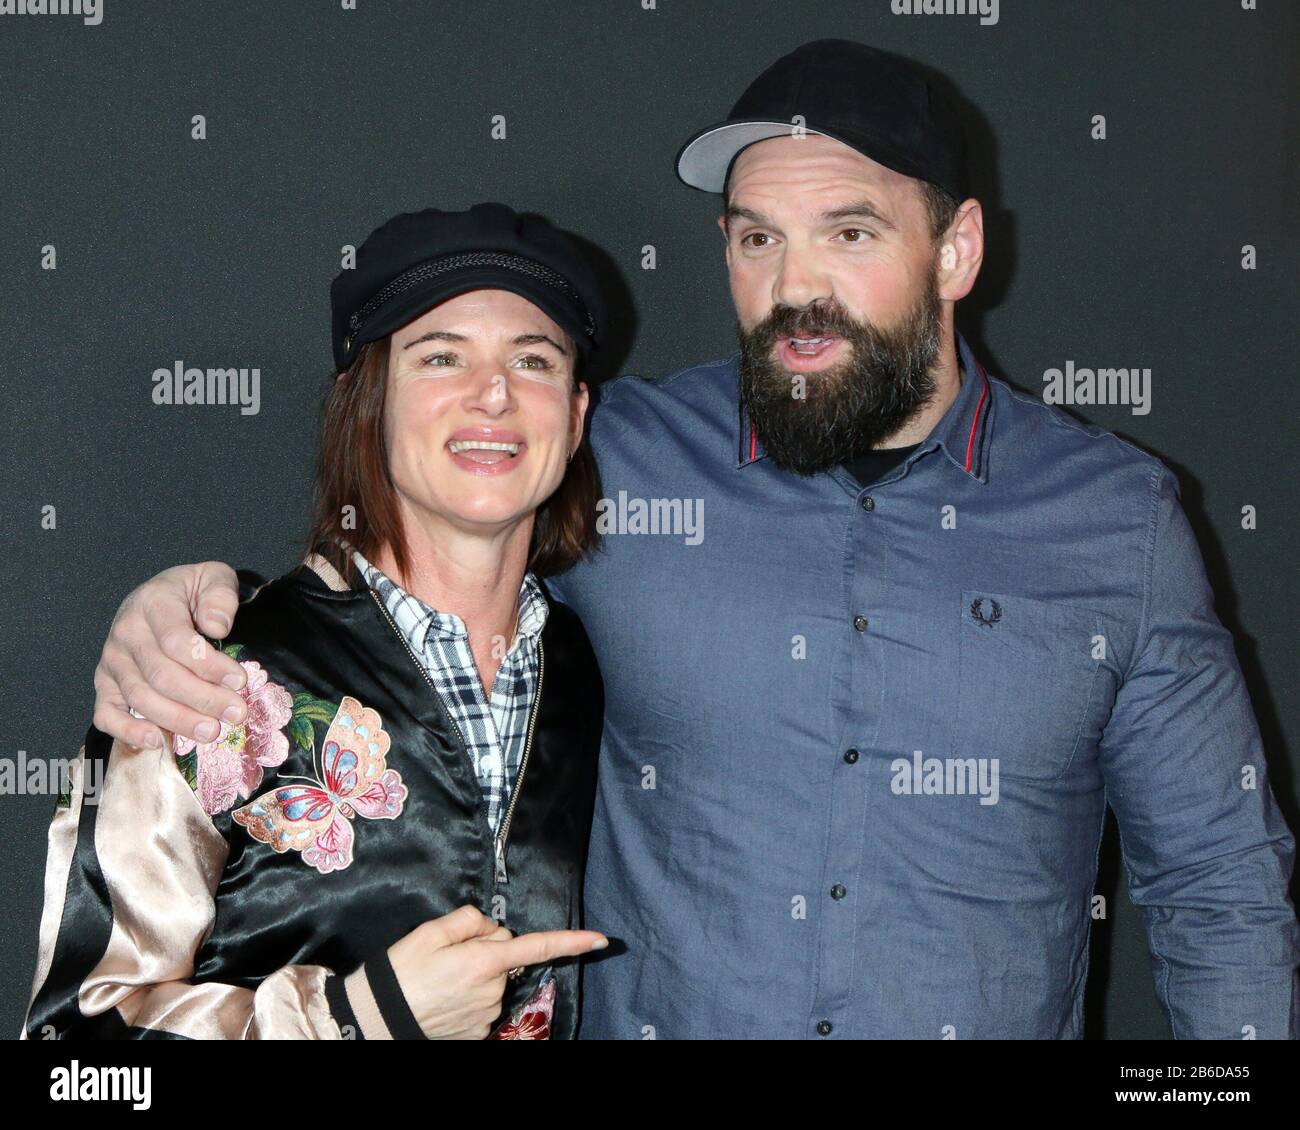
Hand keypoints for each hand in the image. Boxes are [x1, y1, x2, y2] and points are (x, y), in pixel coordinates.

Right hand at [93, 562, 247, 750]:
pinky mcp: (105, 684)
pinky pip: (106, 713)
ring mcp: (112, 661)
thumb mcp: (213, 577)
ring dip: (177, 719)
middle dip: (202, 698)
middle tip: (236, 713)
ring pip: (140, 697)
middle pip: (161, 675)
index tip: (240, 680)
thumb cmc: (192, 592)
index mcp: (152, 603)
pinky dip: (127, 730)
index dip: (208, 665)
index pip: (176, 640)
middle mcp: (126, 632)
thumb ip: (220, 595)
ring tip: (212, 731)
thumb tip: (217, 626)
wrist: (160, 595)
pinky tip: (155, 741)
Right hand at [387, 905, 608, 1039]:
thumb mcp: (430, 931)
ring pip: (493, 980)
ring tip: (441, 977)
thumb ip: (468, 920)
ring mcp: (487, 1013)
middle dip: (486, 949)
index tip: (601, 939)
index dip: (572, 942)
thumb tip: (491, 927)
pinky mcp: (478, 1030)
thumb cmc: (401, 971)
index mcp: (485, 961)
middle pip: (504, 955)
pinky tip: (445, 996)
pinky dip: (469, 994)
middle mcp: (493, 989)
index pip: (537, 946)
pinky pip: (483, 1001)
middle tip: (448, 954)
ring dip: (477, 973)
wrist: (378, 1018)